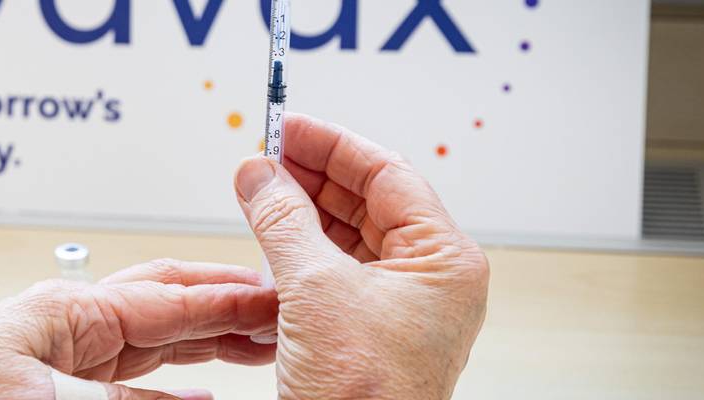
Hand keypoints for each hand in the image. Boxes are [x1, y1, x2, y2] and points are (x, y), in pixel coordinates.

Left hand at [0, 260, 277, 399]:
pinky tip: (206, 390)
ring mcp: (65, 356)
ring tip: (262, 343)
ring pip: (155, 339)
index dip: (232, 301)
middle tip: (285, 314)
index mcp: (69, 312)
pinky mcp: (57, 384)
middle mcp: (71, 326)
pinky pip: (132, 378)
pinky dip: (175, 381)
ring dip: (209, 340)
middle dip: (228, 307)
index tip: (282, 301)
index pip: (171, 300)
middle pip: (169, 305)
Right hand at [235, 113, 488, 398]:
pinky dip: (300, 252)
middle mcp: (429, 281)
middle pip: (369, 202)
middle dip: (312, 176)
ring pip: (348, 237)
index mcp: (444, 262)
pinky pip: (335, 273)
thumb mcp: (315, 289)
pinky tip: (269, 239)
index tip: (289, 127)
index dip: (334, 145)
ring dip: (302, 213)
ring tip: (259, 192)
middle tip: (266, 157)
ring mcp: (399, 308)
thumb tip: (259, 173)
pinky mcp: (368, 331)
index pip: (389, 175)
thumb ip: (283, 220)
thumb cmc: (366, 397)